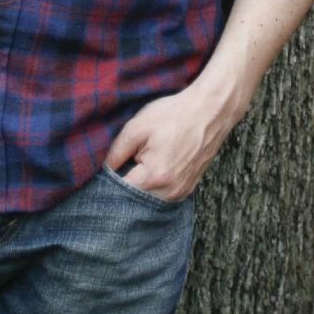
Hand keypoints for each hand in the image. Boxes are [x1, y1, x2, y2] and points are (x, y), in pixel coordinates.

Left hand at [103, 85, 237, 201]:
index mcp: (154, 177)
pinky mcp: (188, 189)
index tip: (105, 173)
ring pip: (149, 201)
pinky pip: (163, 197)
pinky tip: (153, 169)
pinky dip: (154, 188)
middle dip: (124, 189)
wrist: (210, 111)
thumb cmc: (174, 115)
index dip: (108, 184)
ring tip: (138, 167)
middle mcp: (169, 192)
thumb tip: (103, 170)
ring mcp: (181, 193)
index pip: (120, 194)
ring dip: (140, 189)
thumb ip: (116, 151)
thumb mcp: (138, 126)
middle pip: (135, 202)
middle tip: (122, 167)